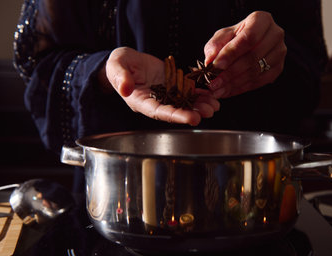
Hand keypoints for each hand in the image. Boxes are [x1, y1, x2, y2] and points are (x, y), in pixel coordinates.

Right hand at [101, 47, 219, 125]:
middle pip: (176, 111)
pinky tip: (212, 95)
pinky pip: (188, 92)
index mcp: (141, 102)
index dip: (176, 116)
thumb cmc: (119, 64)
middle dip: (193, 112)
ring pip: (185, 103)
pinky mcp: (173, 86)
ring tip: (214, 106)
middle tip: (209, 112)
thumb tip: (125, 89)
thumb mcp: (116, 66)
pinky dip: (200, 94)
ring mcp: (166, 94)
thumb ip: (120, 77)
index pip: (160, 112)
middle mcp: (156, 102)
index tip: (191, 118)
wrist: (127, 61)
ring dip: (200, 105)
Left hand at [204, 11, 285, 98]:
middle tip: (214, 82)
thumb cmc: (235, 37)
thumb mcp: (222, 36)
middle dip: (230, 72)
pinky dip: (241, 88)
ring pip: (255, 72)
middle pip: (252, 57)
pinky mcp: (278, 69)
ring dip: (234, 83)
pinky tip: (227, 91)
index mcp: (262, 20)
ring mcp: (279, 53)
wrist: (250, 43)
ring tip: (218, 89)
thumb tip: (209, 62)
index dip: (231, 53)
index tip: (216, 65)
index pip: (248, 38)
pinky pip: (259, 82)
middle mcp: (275, 35)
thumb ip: (215, 46)